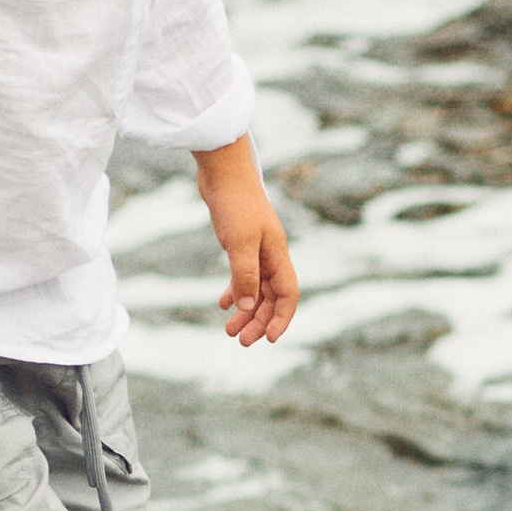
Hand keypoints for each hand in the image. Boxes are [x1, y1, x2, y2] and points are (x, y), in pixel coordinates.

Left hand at [193, 134, 299, 346]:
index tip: (270, 339)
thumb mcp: (239, 243)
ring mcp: (257, 249)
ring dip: (246, 311)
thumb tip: (249, 309)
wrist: (222, 171)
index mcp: (278, 254)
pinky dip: (236, 291)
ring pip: (256, 289)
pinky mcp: (240, 243)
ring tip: (229, 329)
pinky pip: (243, 276)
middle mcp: (271, 254)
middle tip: (240, 340)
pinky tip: (224, 303)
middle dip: (259, 321)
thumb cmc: (234, 203)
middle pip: (271, 297)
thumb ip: (245, 276)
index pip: (289, 295)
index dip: (282, 318)